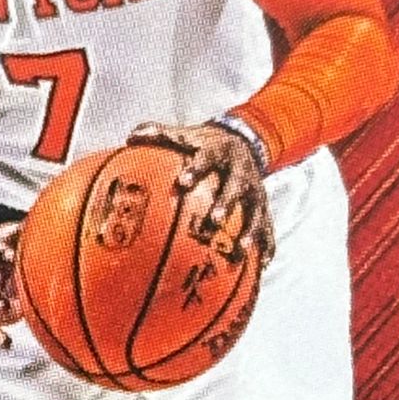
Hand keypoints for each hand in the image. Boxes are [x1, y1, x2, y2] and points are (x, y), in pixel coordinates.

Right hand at [0, 221, 23, 348]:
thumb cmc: (11, 240)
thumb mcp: (17, 228)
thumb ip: (29, 227)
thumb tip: (57, 215)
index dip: (2, 252)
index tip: (12, 255)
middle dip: (0, 283)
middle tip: (10, 285)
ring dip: (2, 306)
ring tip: (15, 311)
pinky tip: (5, 343)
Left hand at [129, 121, 275, 265]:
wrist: (242, 140)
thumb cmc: (203, 144)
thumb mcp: (186, 134)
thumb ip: (159, 134)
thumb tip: (131, 136)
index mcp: (219, 151)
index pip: (207, 158)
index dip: (196, 169)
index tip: (183, 183)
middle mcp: (240, 170)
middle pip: (235, 187)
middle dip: (225, 203)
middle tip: (213, 221)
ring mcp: (254, 189)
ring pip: (255, 210)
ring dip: (250, 230)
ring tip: (240, 251)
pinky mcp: (263, 204)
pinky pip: (267, 225)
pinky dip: (268, 244)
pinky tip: (264, 265)